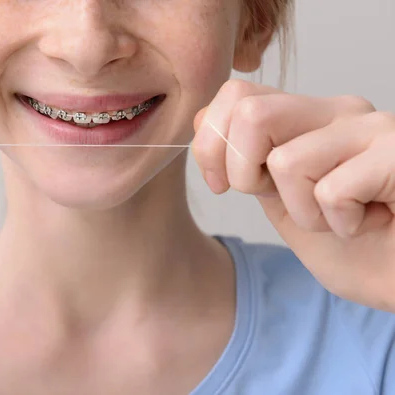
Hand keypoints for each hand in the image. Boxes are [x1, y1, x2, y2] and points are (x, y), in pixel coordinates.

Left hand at [192, 79, 394, 311]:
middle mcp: (339, 112)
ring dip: (303, 213)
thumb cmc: (355, 248)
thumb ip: (249, 163)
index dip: (212, 143)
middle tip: (280, 200)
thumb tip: (201, 120)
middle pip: (250, 111)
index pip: (237, 95)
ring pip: (285, 160)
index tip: (222, 185)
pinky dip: (341, 224)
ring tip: (341, 219)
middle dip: (242, 171)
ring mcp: (372, 128)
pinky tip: (370, 223)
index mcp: (308, 119)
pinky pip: (331, 190)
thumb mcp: (283, 204)